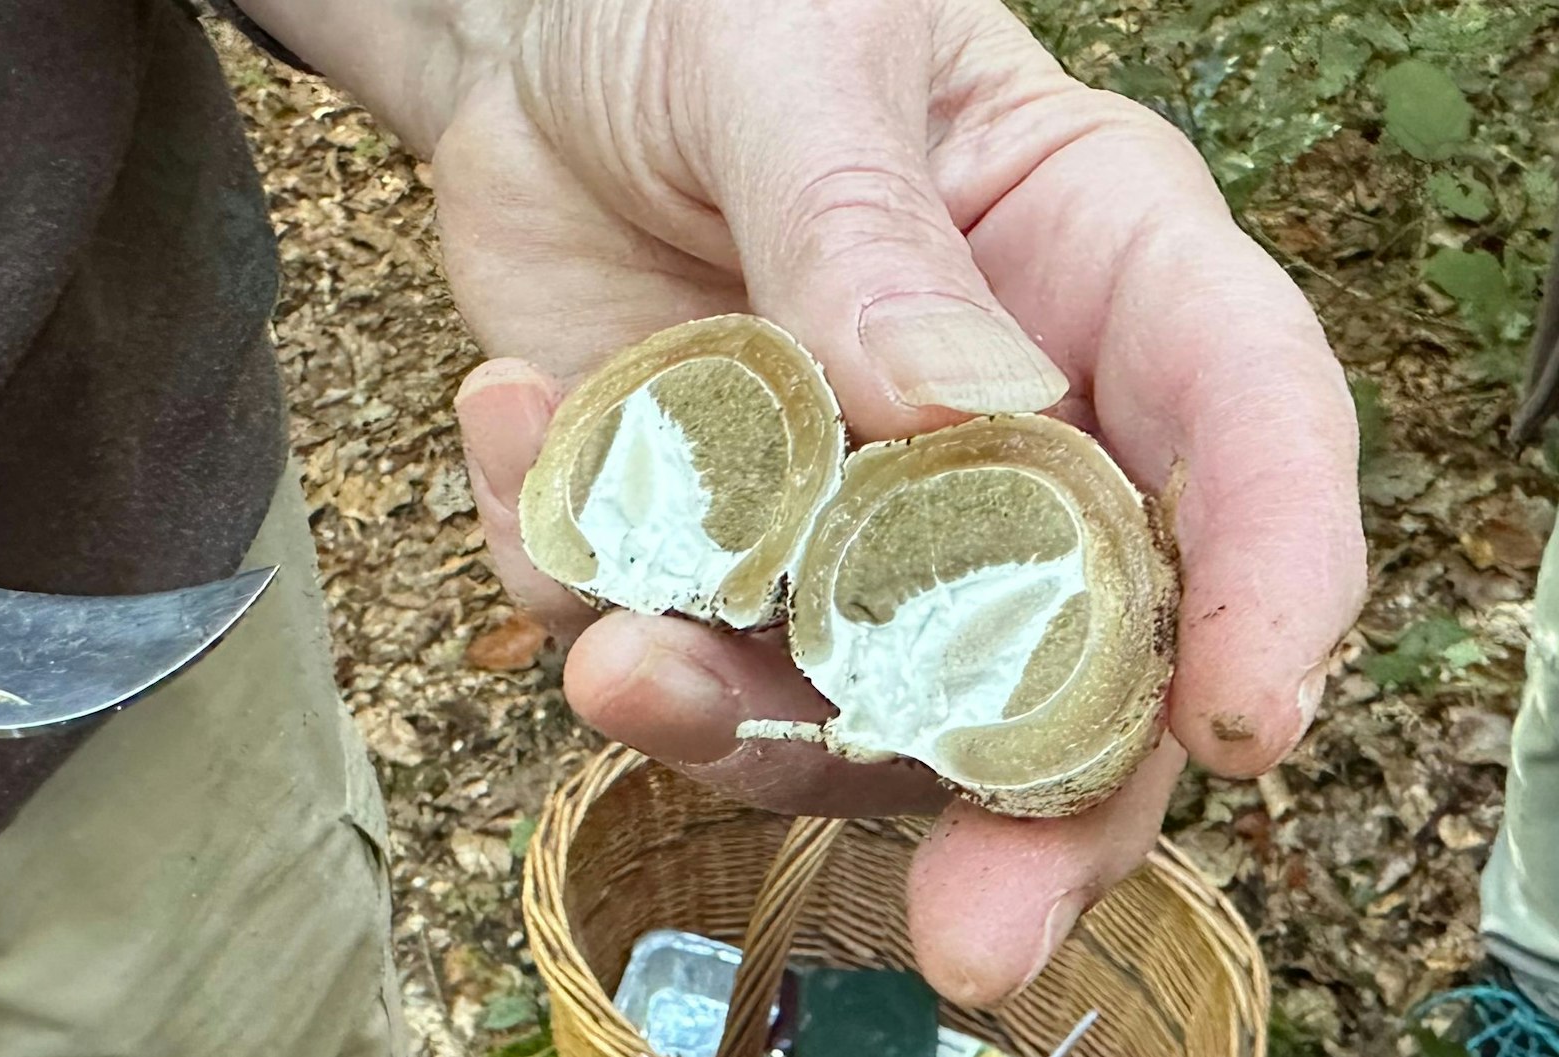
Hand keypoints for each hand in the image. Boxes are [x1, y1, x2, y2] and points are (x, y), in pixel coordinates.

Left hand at [426, 0, 1365, 1005]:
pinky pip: (653, 624)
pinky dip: (572, 584)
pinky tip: (510, 431)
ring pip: (841, 696)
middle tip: (971, 937)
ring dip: (733, 721)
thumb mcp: (796, 56)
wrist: (535, 36)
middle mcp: (1000, 426)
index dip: (1272, 592)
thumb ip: (867, 234)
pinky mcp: (697, 534)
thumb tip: (964, 413)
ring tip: (614, 665)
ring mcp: (840, 504)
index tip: (1246, 727)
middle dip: (1025, 808)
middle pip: (1069, 659)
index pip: (1248, 443)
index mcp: (1105, 272)